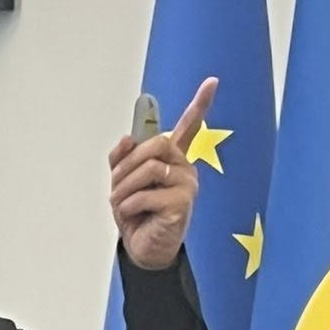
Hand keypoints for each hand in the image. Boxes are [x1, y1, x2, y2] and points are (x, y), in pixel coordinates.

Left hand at [107, 77, 218, 271]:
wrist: (143, 248)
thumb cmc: (136, 213)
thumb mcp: (121, 181)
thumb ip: (122, 157)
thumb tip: (128, 137)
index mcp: (172, 159)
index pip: (189, 127)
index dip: (201, 103)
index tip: (212, 82)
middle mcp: (184, 168)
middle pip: (155, 144)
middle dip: (127, 164)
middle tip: (117, 185)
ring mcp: (186, 186)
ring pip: (149, 168)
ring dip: (124, 188)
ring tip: (123, 204)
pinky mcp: (182, 204)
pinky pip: (146, 194)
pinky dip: (129, 205)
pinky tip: (132, 214)